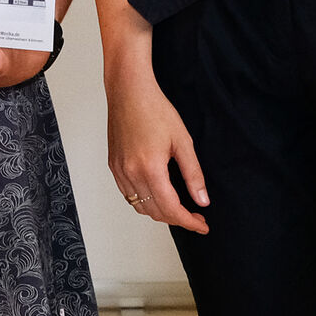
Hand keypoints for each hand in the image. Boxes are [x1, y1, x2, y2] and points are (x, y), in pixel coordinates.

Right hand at [105, 70, 208, 233]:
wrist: (129, 91)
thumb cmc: (155, 109)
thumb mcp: (183, 141)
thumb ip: (193, 174)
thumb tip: (202, 200)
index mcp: (150, 168)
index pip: (171, 208)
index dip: (189, 221)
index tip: (202, 225)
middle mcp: (130, 173)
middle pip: (154, 212)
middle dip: (177, 219)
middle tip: (195, 215)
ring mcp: (119, 170)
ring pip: (139, 206)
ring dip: (160, 212)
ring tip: (178, 207)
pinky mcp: (113, 165)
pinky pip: (128, 194)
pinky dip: (144, 201)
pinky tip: (157, 194)